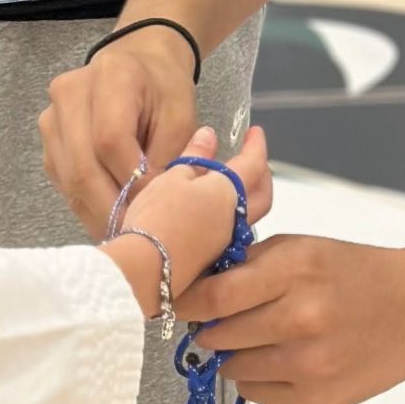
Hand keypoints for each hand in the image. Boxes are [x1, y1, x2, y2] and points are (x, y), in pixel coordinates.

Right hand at [41, 24, 200, 232]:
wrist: (137, 65)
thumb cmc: (165, 90)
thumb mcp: (182, 116)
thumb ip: (172, 157)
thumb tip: (154, 205)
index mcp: (111, 76)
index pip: (110, 139)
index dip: (132, 179)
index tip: (157, 206)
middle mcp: (69, 93)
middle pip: (83, 165)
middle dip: (113, 207)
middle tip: (139, 235)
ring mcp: (52, 117)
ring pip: (70, 179)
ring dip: (98, 212)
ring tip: (127, 232)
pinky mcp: (48, 141)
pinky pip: (64, 182)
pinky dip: (87, 205)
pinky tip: (110, 217)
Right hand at [97, 125, 272, 316]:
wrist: (142, 271)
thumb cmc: (158, 217)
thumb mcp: (172, 177)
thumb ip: (194, 157)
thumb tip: (209, 136)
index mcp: (229, 193)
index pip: (254, 164)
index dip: (257, 145)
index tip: (255, 132)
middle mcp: (234, 220)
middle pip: (261, 195)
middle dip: (261, 175)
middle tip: (251, 159)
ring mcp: (223, 243)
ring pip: (246, 214)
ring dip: (244, 196)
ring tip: (226, 182)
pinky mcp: (208, 260)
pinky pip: (227, 231)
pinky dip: (225, 214)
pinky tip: (206, 210)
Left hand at [179, 235, 404, 403]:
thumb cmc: (354, 272)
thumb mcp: (303, 248)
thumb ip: (250, 265)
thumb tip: (196, 287)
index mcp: (296, 271)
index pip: (215, 296)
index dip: (187, 302)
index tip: (178, 301)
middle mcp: (302, 319)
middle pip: (219, 334)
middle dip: (209, 327)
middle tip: (216, 320)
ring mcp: (310, 364)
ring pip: (232, 367)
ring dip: (232, 353)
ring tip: (255, 337)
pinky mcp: (318, 399)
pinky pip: (257, 392)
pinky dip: (257, 375)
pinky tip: (278, 357)